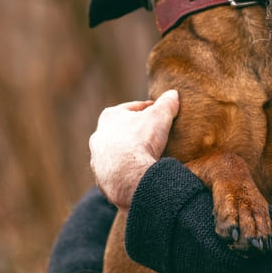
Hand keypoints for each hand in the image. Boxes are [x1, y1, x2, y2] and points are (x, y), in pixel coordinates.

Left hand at [89, 90, 179, 209]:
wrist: (129, 176)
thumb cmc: (141, 141)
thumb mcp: (159, 116)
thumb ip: (166, 104)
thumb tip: (173, 94)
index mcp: (109, 117)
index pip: (131, 109)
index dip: (147, 109)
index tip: (158, 111)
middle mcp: (98, 137)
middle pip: (121, 131)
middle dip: (135, 132)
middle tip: (152, 135)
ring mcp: (98, 159)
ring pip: (115, 153)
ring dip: (128, 154)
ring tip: (145, 156)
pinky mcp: (101, 179)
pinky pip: (116, 173)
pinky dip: (126, 172)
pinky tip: (137, 173)